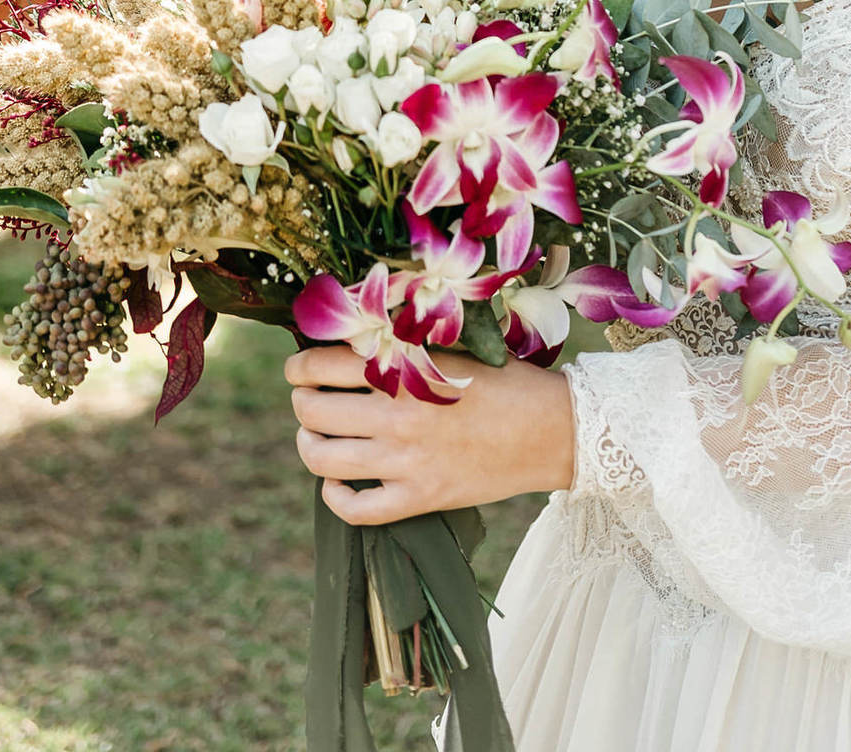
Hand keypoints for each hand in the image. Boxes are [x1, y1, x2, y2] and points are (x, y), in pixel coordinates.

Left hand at [285, 344, 575, 525]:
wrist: (553, 429)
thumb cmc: (504, 380)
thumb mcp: (452, 347)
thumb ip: (403, 343)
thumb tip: (350, 340)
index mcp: (406, 370)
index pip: (323, 364)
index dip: (300, 364)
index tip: (298, 366)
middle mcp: (399, 415)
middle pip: (314, 411)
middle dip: (301, 401)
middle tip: (306, 398)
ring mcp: (407, 461)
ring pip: (323, 459)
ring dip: (308, 444)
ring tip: (315, 435)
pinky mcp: (421, 498)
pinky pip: (356, 510)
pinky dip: (334, 497)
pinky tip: (336, 482)